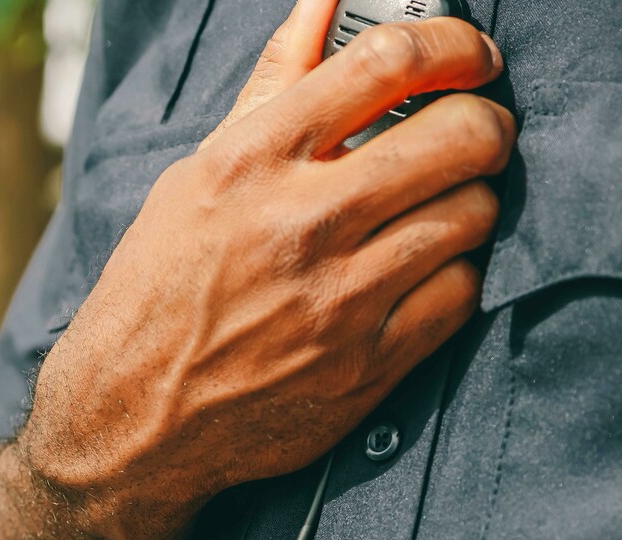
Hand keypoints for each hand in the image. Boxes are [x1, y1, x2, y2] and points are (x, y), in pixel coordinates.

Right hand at [23, 2, 513, 534]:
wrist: (134, 415)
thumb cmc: (160, 287)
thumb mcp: (198, 175)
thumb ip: (273, 87)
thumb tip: (323, 2)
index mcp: (251, 160)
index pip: (387, 62)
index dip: (453, 44)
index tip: (470, 54)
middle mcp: (300, 223)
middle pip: (461, 135)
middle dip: (487, 122)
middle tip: (475, 131)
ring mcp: (340, 299)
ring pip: (474, 214)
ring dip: (472, 199)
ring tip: (440, 206)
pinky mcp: (367, 365)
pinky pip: (463, 294)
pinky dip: (456, 273)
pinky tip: (423, 271)